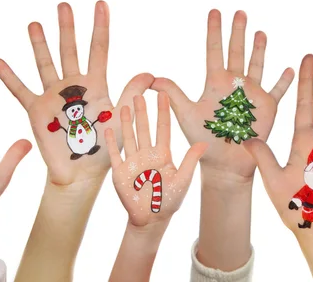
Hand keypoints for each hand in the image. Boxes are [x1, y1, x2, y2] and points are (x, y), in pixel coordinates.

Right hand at [0, 1, 153, 184]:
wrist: (81, 173)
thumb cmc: (104, 148)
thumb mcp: (121, 118)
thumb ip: (131, 94)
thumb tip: (150, 74)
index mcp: (96, 85)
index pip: (99, 49)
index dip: (100, 26)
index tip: (100, 4)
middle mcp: (73, 85)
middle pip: (70, 50)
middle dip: (67, 28)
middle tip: (64, 5)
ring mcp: (53, 95)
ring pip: (45, 63)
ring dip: (40, 44)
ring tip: (35, 24)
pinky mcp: (37, 110)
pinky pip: (20, 91)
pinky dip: (9, 77)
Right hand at [106, 93, 207, 226]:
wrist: (151, 219)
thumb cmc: (169, 201)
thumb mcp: (183, 180)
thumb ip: (190, 161)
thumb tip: (203, 143)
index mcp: (163, 154)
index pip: (163, 128)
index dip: (163, 111)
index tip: (163, 94)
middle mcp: (147, 154)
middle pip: (144, 128)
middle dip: (142, 112)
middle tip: (139, 93)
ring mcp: (133, 161)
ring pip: (129, 137)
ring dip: (127, 122)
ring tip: (125, 105)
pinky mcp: (120, 171)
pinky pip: (115, 153)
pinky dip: (112, 141)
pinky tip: (109, 128)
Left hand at [152, 10, 293, 180]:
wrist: (224, 162)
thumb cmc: (203, 138)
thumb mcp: (185, 114)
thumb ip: (172, 94)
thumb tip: (152, 79)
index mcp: (215, 82)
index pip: (214, 50)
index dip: (214, 31)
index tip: (215, 11)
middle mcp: (234, 84)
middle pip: (237, 52)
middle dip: (238, 32)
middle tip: (239, 12)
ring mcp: (252, 94)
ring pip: (257, 65)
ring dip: (259, 50)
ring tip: (260, 32)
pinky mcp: (267, 107)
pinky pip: (278, 90)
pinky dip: (284, 81)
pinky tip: (291, 68)